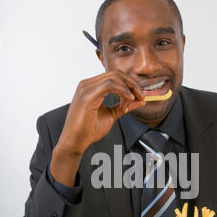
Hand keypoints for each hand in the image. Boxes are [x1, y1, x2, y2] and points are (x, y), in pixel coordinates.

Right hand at [50, 70, 145, 185]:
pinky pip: (109, 85)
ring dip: (129, 87)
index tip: (140, 95)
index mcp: (91, 87)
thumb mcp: (111, 116)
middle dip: (132, 84)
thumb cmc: (88, 130)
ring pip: (113, 77)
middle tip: (142, 95)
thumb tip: (140, 101)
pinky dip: (122, 91)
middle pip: (115, 74)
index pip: (114, 77)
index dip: (130, 84)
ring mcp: (86, 88)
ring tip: (135, 99)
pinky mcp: (86, 95)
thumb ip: (123, 107)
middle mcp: (87, 84)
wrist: (75, 142)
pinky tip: (128, 99)